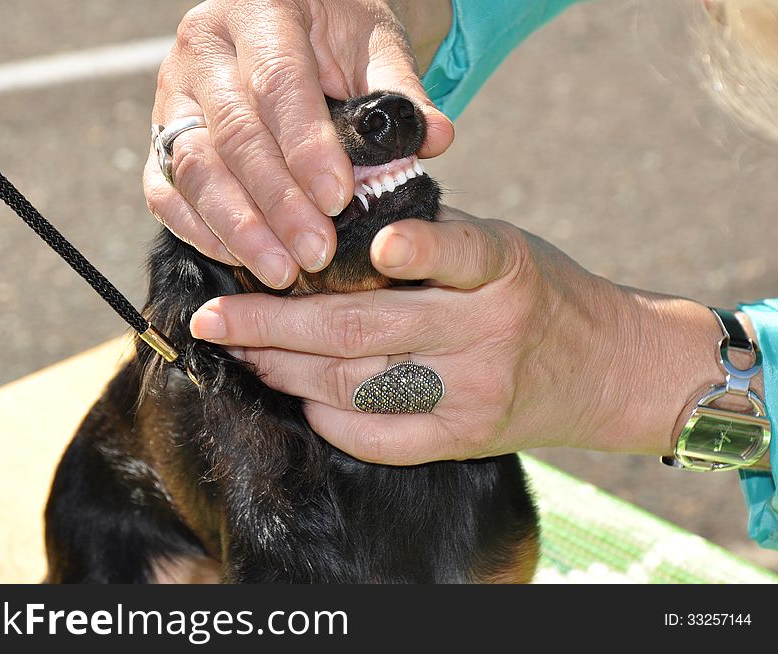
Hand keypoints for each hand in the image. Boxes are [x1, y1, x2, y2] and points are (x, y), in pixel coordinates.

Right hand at [146, 0, 453, 287]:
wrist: (287, 21)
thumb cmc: (333, 33)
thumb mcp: (374, 43)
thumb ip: (400, 90)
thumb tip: (435, 137)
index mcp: (259, 10)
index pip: (277, 83)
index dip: (306, 147)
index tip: (338, 200)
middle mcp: (204, 49)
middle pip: (234, 134)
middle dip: (277, 203)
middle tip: (316, 253)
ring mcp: (174, 95)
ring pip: (192, 167)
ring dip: (237, 227)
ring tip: (281, 270)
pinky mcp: (161, 137)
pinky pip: (165, 189)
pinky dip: (199, 229)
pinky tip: (239, 257)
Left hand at [188, 207, 726, 464]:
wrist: (609, 369)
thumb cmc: (542, 294)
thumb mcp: (502, 246)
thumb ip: (430, 241)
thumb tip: (330, 237)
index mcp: (501, 268)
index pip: (450, 251)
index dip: (405, 249)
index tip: (353, 248)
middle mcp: (486, 331)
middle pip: (362, 328)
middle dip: (272, 323)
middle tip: (212, 318)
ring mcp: (473, 392)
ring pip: (356, 383)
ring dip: (285, 369)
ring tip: (238, 351)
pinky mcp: (464, 438)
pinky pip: (379, 437)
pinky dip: (329, 417)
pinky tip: (297, 396)